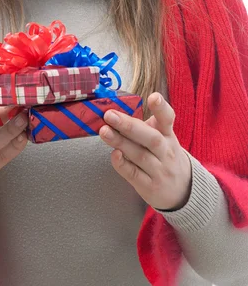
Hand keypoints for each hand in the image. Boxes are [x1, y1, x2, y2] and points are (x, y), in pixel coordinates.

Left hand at [99, 93, 191, 209]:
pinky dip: (123, 164)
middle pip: (151, 138)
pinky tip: (113, 154)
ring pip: (140, 155)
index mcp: (168, 135)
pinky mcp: (150, 187)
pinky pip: (134, 174)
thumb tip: (114, 111)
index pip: (168, 119)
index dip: (161, 108)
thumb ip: (143, 126)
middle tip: (110, 115)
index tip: (154, 96)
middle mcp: (166, 152)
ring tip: (104, 131)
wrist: (183, 190)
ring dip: (120, 142)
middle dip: (129, 126)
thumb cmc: (164, 156)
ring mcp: (160, 171)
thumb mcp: (162, 138)